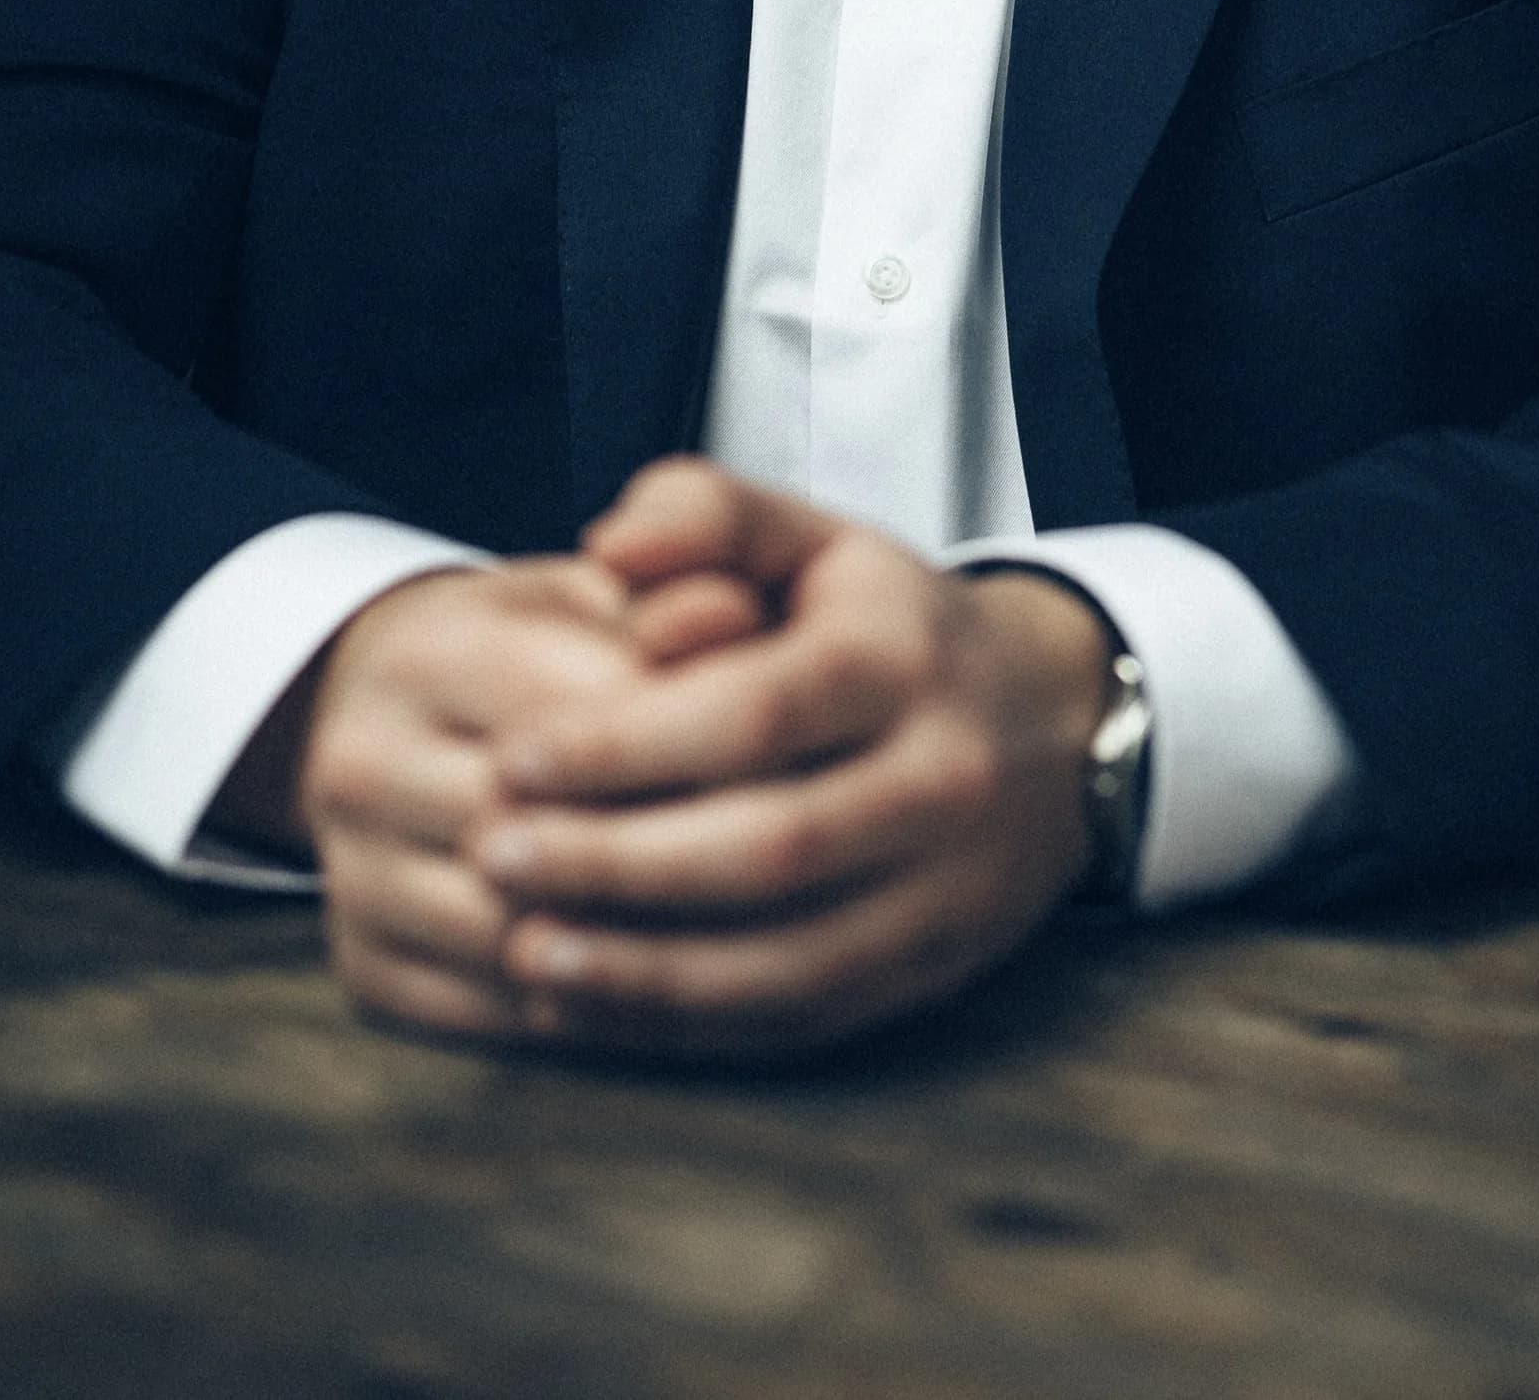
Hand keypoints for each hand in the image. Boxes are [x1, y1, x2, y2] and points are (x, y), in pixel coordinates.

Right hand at [280, 555, 765, 1038]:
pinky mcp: (362, 967)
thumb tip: (735, 615)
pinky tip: (674, 987)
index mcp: (427, 650)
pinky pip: (490, 1013)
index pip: (585, 716)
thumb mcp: (599, 594)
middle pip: (546, 836)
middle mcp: (360, 762)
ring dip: (638, 950)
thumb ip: (674, 589)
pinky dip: (590, 1011)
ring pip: (519, 937)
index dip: (706, 742)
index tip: (809, 763)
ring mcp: (352, 874)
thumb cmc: (537, 644)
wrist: (402, 714)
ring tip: (756, 942)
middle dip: (678, 856)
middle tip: (802, 875)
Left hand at [468, 460, 1113, 1063]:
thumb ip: (705, 513)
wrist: (1047, 724)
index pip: (757, 713)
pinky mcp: (928, 973)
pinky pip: (798, 1017)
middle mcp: (943, 779)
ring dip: (642, 970)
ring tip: (520, 950)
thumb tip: (609, 548)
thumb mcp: (814, 538)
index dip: (627, 744)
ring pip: (786, 957)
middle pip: (769, 846)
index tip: (511, 757)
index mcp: (904, 659)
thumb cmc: (886, 624)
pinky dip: (686, 1026)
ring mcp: (946, 891)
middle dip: (616, 862)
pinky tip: (590, 1006)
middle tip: (491, 854)